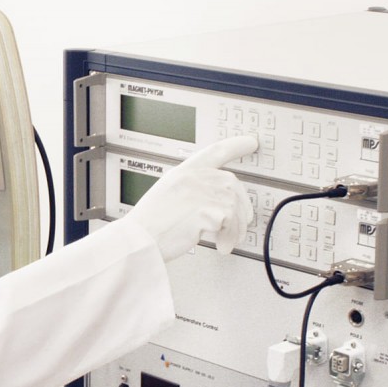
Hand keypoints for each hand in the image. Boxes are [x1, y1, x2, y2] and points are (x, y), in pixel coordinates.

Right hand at [124, 135, 258, 261]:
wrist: (138, 241)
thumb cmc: (149, 225)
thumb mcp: (166, 196)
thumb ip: (191, 191)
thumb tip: (217, 202)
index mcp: (182, 174)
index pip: (214, 152)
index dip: (235, 145)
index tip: (250, 142)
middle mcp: (192, 179)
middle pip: (232, 184)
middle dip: (242, 206)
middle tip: (241, 223)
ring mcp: (199, 193)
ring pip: (235, 206)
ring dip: (235, 228)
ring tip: (225, 240)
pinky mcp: (206, 211)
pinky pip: (231, 223)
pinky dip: (230, 237)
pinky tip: (221, 244)